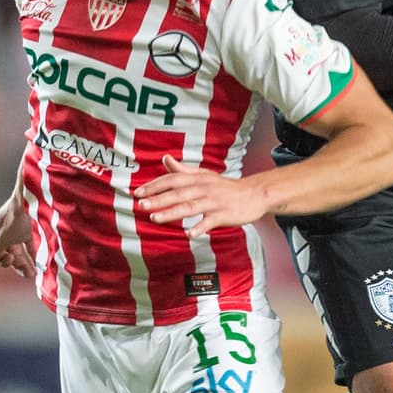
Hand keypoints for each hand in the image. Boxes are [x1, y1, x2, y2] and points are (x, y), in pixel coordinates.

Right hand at [0, 192, 36, 277]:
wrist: (33, 199)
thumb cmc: (16, 217)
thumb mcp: (3, 238)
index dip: (2, 260)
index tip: (11, 259)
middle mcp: (3, 231)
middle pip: (7, 253)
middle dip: (15, 264)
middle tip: (26, 271)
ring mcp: (16, 230)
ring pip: (18, 251)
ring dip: (24, 264)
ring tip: (31, 274)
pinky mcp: (29, 229)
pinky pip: (28, 246)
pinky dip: (31, 255)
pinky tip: (36, 266)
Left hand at [134, 155, 268, 236]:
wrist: (254, 194)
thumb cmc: (225, 187)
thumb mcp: (204, 175)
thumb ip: (183, 170)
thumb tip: (165, 158)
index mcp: (198, 178)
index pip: (172, 179)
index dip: (155, 185)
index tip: (138, 192)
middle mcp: (204, 188)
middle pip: (178, 193)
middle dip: (158, 199)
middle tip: (141, 205)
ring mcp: (214, 201)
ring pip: (190, 207)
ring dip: (172, 212)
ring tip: (155, 218)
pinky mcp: (225, 214)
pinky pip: (210, 221)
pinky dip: (200, 227)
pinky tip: (189, 234)